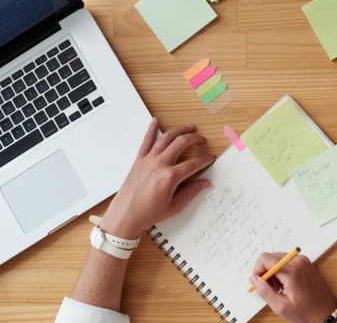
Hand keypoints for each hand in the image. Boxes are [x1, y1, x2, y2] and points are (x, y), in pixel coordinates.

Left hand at [99, 118, 214, 238]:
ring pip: (166, 138)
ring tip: (189, 128)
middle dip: (195, 139)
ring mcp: (148, 160)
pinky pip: (146, 141)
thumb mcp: (175, 206)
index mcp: (170, 177)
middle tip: (202, 140)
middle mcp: (159, 165)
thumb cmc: (148, 213)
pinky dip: (151, 129)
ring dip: (179, 130)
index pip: (194, 163)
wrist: (125, 215)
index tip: (211, 158)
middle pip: (181, 143)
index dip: (205, 159)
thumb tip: (205, 183)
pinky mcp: (139, 160)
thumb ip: (191, 192)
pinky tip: (155, 121)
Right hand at [250, 252, 335, 322]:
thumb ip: (264, 291)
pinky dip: (280, 271)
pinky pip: (285, 261)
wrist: (325, 313)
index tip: (258, 282)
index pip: (265, 258)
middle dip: (265, 272)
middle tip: (268, 288)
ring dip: (272, 272)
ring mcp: (302, 260)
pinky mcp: (304, 263)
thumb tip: (254, 279)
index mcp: (292, 270)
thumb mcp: (281, 306)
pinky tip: (283, 285)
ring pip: (277, 259)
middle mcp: (298, 261)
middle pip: (270, 257)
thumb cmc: (306, 312)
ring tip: (277, 289)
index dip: (257, 270)